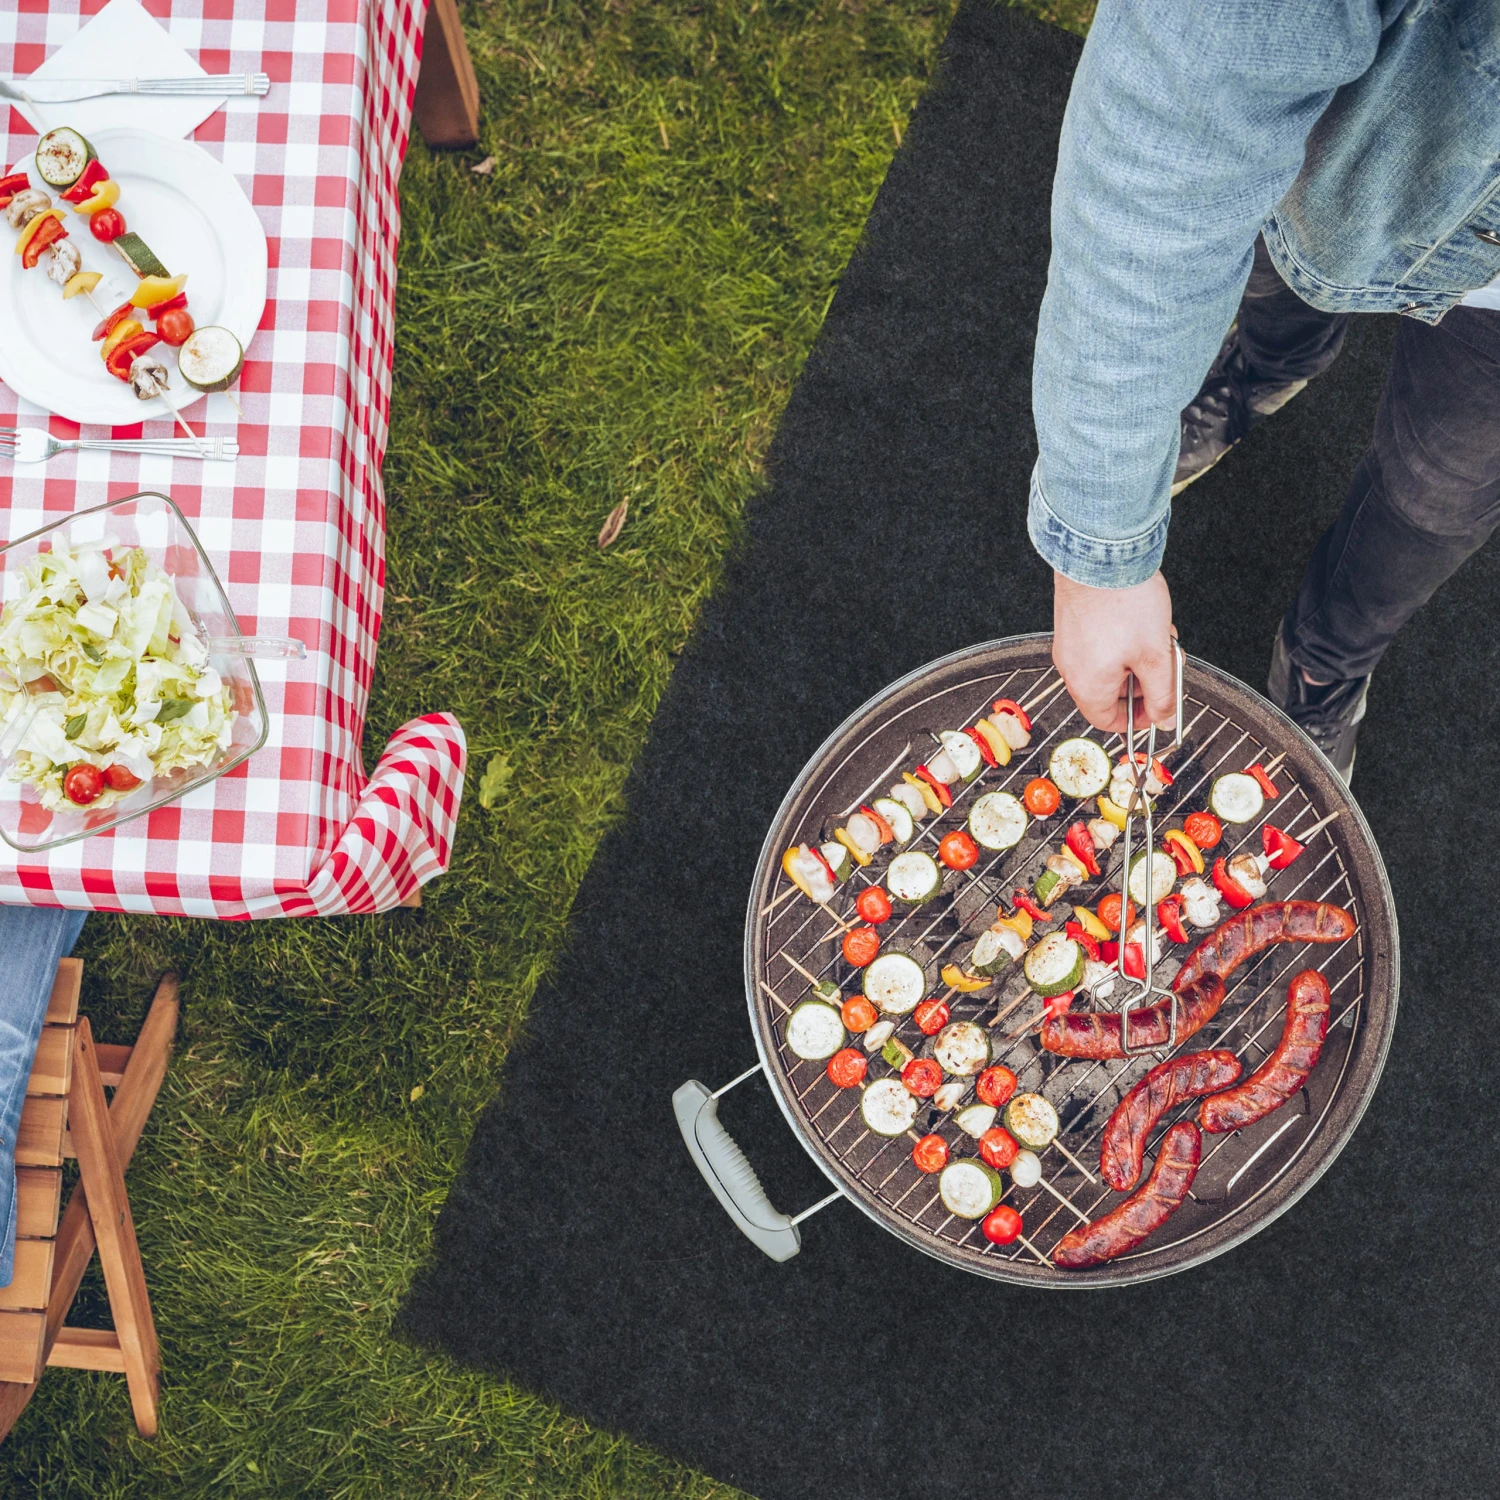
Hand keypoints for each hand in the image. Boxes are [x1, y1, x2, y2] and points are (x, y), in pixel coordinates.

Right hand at [1052, 570, 1177, 732]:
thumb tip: (1165, 719)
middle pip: (1108, 693)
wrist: (1101, 555)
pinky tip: (1139, 623)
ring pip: (1106, 667)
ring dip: (1135, 659)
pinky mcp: (1071, 625)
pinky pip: (1097, 647)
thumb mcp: (1156, 656)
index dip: (1138, 718)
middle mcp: (1071, 669)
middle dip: (1142, 682)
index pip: (1109, 721)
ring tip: (1156, 637)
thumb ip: (1164, 694)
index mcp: (1088, 685)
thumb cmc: (1124, 602)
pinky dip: (1121, 642)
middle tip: (1164, 664)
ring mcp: (1068, 645)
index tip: (1159, 706)